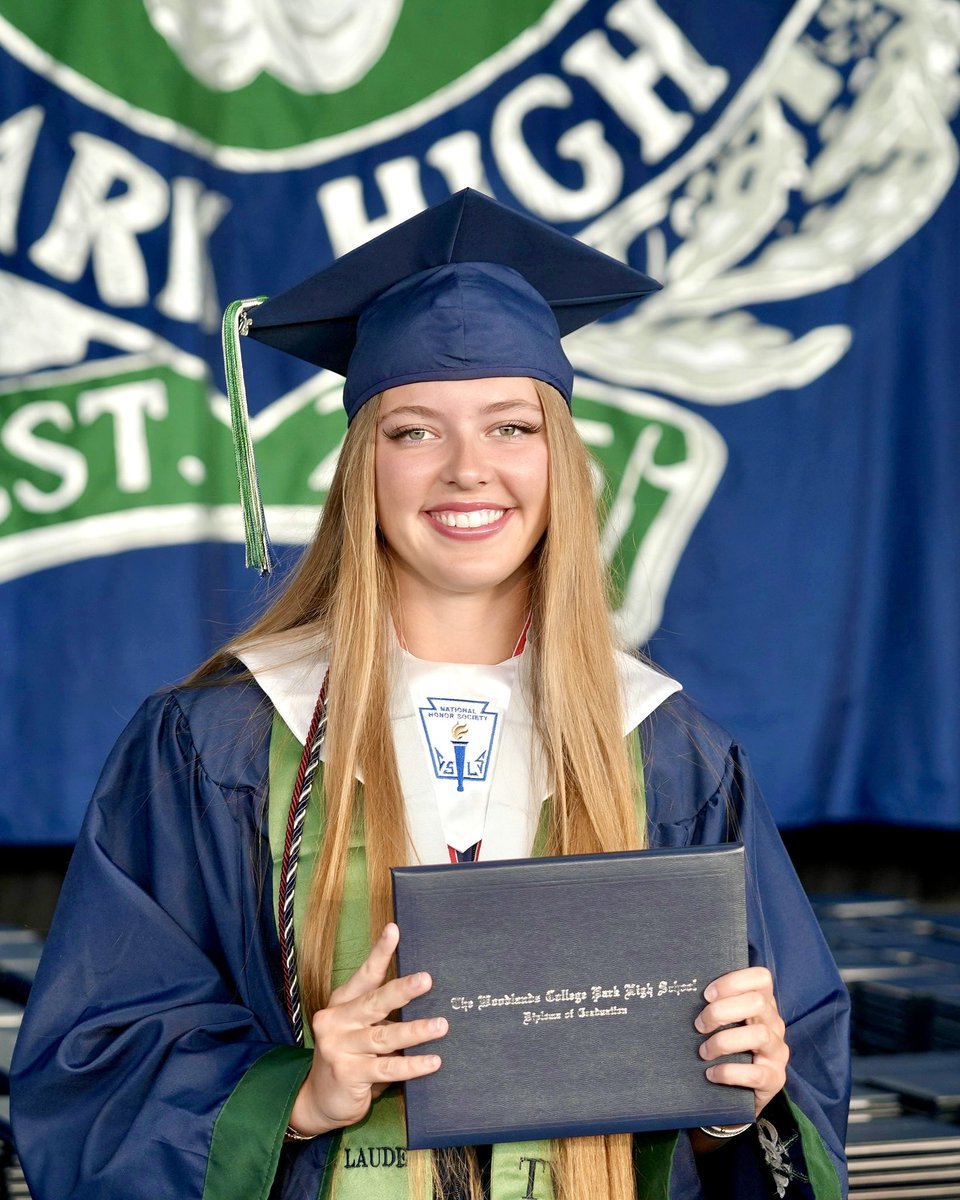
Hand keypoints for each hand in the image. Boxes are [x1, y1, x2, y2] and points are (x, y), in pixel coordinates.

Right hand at [288, 923, 446, 1135]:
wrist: (319, 1100)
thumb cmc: (349, 1056)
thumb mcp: (359, 1029)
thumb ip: (380, 1013)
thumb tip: (424, 992)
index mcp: (341, 1004)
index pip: (364, 976)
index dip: (380, 953)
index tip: (394, 930)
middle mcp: (335, 1021)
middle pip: (374, 1003)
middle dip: (402, 990)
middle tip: (427, 980)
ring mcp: (338, 1048)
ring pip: (384, 1036)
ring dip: (415, 1031)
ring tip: (442, 1025)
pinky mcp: (347, 1074)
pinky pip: (387, 1067)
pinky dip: (412, 1064)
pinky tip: (434, 1061)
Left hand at [695, 966, 787, 1118]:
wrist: (741, 1092)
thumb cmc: (728, 1047)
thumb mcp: (727, 1022)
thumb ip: (717, 1004)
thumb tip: (684, 990)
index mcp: (763, 1004)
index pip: (761, 977)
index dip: (733, 981)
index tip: (706, 994)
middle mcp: (774, 1024)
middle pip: (757, 1002)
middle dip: (721, 1011)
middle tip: (699, 1025)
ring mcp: (777, 1051)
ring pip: (759, 1034)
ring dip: (723, 1042)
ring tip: (703, 1051)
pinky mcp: (774, 1079)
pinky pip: (755, 1073)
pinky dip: (729, 1072)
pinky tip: (711, 1074)